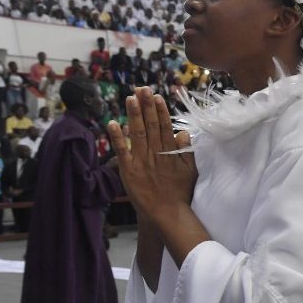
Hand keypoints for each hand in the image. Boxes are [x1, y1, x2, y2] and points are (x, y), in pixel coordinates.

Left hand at [107, 87, 196, 223]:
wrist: (167, 213)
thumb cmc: (180, 192)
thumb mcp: (190, 170)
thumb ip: (186, 150)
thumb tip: (182, 132)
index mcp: (170, 152)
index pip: (165, 126)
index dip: (161, 110)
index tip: (157, 96)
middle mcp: (155, 153)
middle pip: (151, 125)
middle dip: (146, 105)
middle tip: (142, 89)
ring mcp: (141, 161)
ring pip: (137, 133)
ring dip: (134, 114)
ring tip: (130, 97)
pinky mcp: (128, 171)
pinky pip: (121, 151)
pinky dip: (117, 137)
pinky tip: (112, 123)